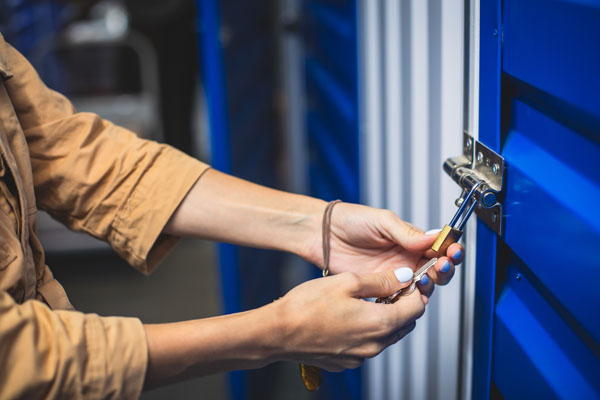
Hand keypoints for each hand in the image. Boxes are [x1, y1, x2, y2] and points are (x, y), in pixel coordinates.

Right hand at [272, 268, 426, 370]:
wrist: (278, 333)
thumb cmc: (307, 306)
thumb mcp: (348, 282)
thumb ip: (380, 280)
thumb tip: (404, 277)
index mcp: (379, 323)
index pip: (417, 308)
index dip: (414, 290)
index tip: (404, 279)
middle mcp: (375, 345)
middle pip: (405, 324)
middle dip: (402, 304)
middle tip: (386, 287)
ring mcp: (361, 356)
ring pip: (387, 335)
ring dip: (385, 318)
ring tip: (366, 300)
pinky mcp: (347, 361)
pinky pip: (368, 345)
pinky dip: (367, 330)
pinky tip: (349, 316)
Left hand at [304, 203, 463, 287]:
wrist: (322, 234)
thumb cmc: (350, 220)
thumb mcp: (382, 220)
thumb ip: (407, 232)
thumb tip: (433, 237)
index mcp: (410, 240)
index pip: (439, 248)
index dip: (450, 251)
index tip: (453, 252)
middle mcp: (405, 259)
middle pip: (437, 271)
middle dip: (444, 271)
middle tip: (440, 267)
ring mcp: (393, 275)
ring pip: (421, 288)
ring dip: (428, 287)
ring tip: (423, 280)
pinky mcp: (379, 288)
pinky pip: (399, 300)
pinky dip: (406, 301)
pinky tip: (406, 296)